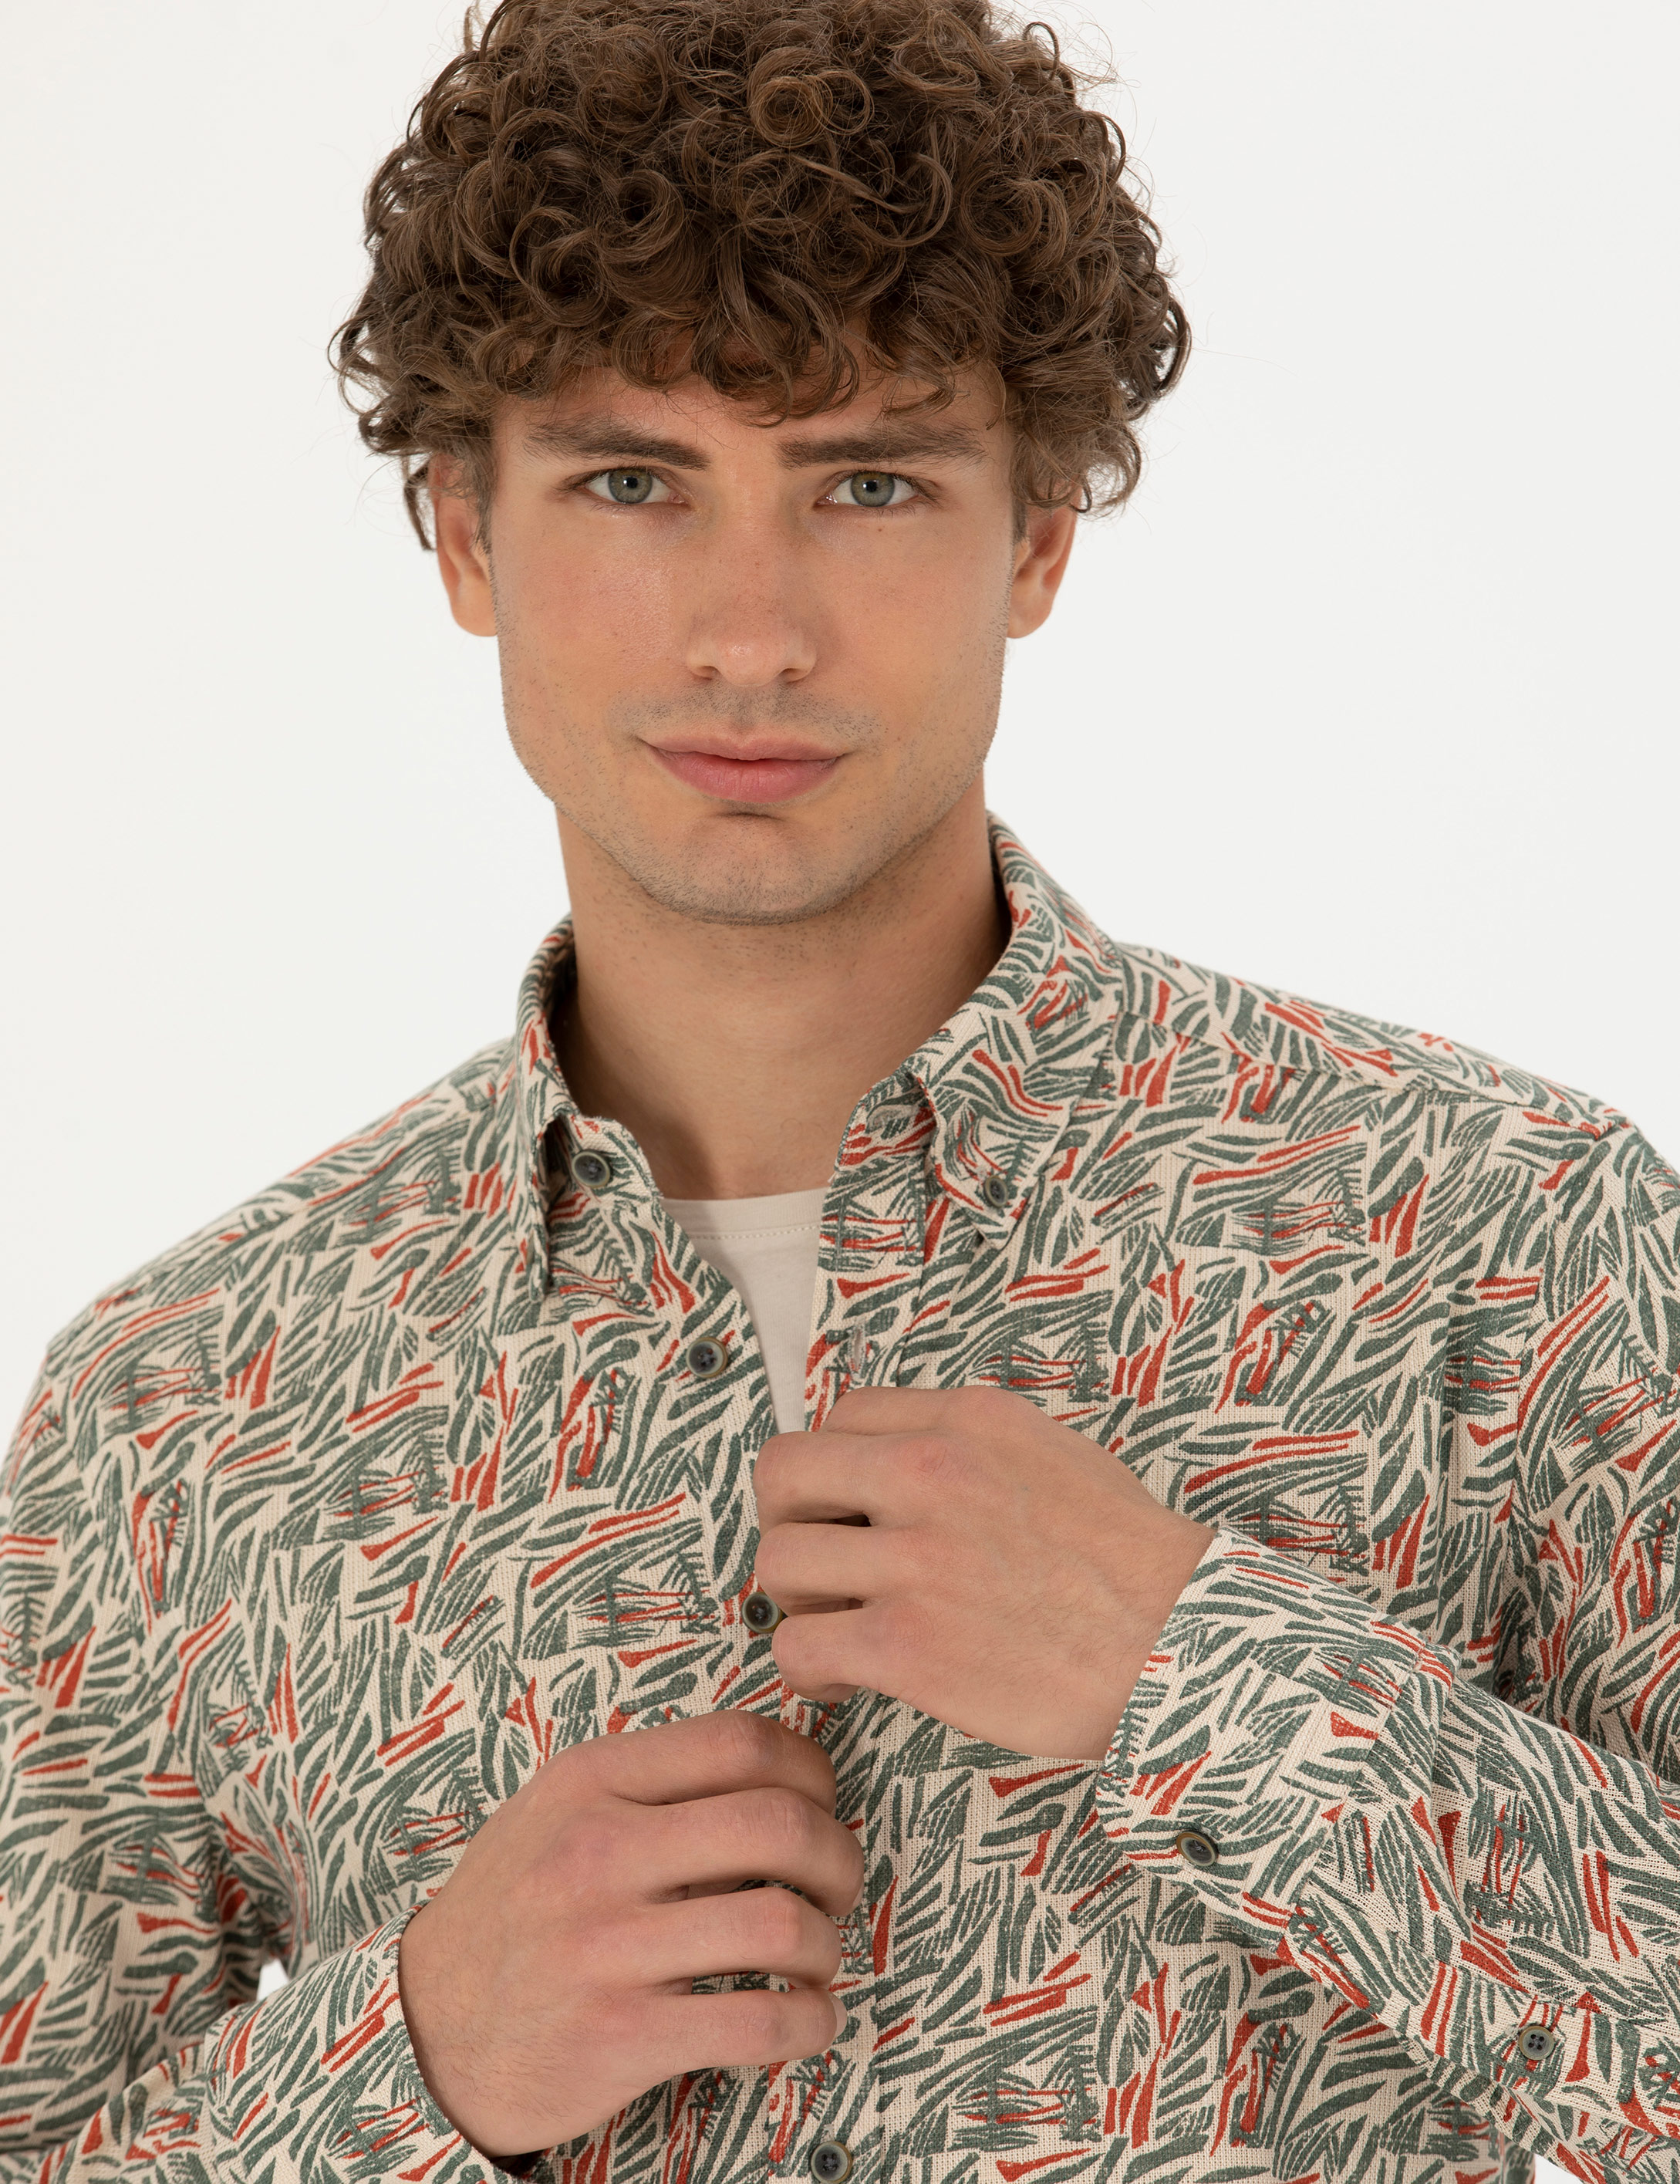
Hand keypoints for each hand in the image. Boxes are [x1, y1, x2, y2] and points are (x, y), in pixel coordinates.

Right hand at [397, 1711, 863, 2159]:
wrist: (430, 2026)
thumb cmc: (515, 1909)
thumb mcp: (558, 1809)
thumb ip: (651, 1779)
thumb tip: (775, 1766)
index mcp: (593, 1780)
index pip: (743, 1741)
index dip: (812, 1770)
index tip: (821, 1804)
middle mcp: (599, 1851)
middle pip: (780, 1825)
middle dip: (839, 1857)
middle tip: (838, 1884)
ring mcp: (609, 1945)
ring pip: (782, 1924)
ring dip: (827, 1943)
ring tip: (817, 1954)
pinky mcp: (623, 2035)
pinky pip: (760, 2021)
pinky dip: (811, 2021)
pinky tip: (806, 2017)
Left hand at [752, 1386, 1213, 1760]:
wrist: (1185, 1643)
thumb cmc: (1130, 1562)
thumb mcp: (1053, 1452)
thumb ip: (968, 1444)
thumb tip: (896, 1462)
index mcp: (965, 1420)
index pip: (841, 1416)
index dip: (832, 1472)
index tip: (847, 1514)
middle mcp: (930, 1473)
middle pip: (783, 1474)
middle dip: (787, 1523)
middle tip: (820, 1567)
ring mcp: (916, 1559)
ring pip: (779, 1563)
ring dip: (796, 1603)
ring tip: (837, 1629)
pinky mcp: (908, 1645)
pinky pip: (799, 1645)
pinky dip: (807, 1669)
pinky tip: (846, 1679)